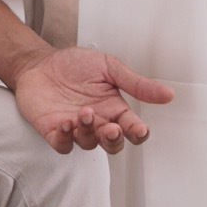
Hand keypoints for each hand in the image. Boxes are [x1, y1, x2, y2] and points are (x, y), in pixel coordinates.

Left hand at [13, 47, 173, 154]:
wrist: (40, 62)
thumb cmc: (73, 65)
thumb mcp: (109, 67)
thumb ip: (136, 83)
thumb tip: (167, 93)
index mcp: (113, 108)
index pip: (132, 128)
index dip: (137, 132)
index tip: (139, 129)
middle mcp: (97, 122)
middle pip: (113, 144)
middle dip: (114, 140)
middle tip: (111, 128)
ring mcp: (76, 128)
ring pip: (89, 143)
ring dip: (89, 131)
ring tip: (84, 113)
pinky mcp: (54, 131)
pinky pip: (63, 144)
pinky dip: (65, 137)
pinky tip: (66, 122)